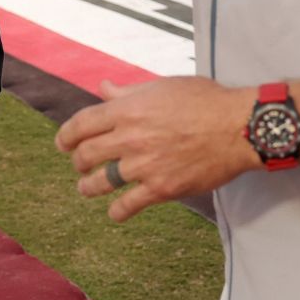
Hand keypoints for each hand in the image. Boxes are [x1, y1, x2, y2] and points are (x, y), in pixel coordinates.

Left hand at [56, 77, 256, 222]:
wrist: (238, 126)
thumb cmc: (205, 100)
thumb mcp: (163, 86)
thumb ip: (129, 91)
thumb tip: (104, 87)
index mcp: (128, 109)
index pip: (83, 123)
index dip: (66, 135)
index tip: (62, 143)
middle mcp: (130, 137)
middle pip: (87, 154)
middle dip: (77, 161)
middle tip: (79, 164)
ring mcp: (144, 165)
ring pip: (101, 182)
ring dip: (88, 187)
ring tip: (86, 189)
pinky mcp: (162, 188)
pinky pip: (129, 205)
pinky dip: (117, 211)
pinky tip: (115, 213)